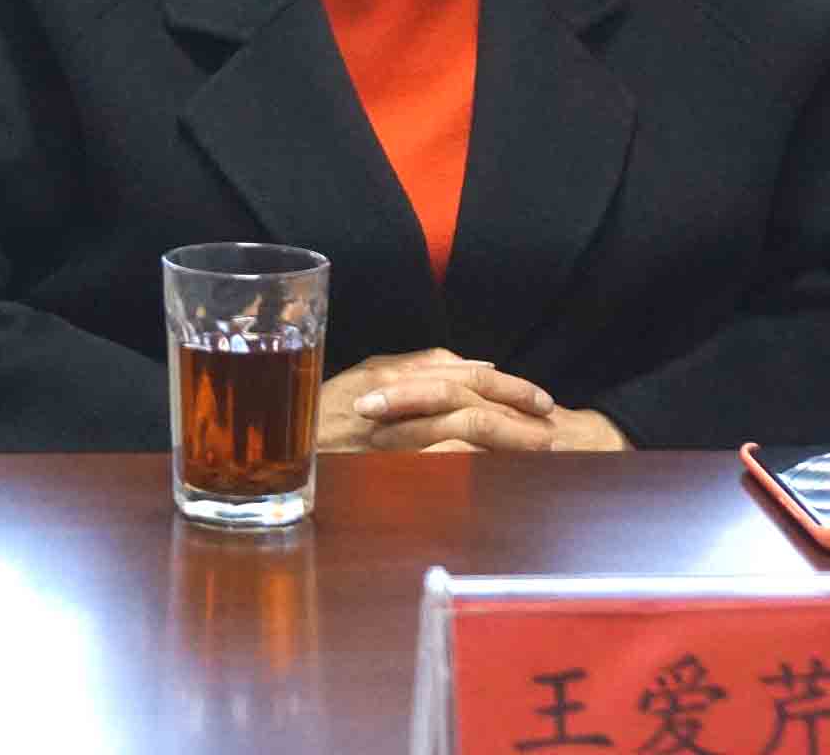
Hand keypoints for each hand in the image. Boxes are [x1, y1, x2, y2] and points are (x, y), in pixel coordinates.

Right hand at [317, 347, 557, 453]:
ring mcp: (391, 426)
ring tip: (541, 445)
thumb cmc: (321, 412)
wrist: (278, 443)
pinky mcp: (388, 458)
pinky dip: (477, 458)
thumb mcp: (365, 379)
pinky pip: (442, 455)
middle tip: (551, 420)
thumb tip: (467, 364)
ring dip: (509, 433)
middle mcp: (394, 393)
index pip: (462, 372)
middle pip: (469, 391)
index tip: (537, 398)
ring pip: (464, 421)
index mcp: (391, 373)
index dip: (506, 383)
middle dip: (516, 403)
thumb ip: (413, 367)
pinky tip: (502, 465)